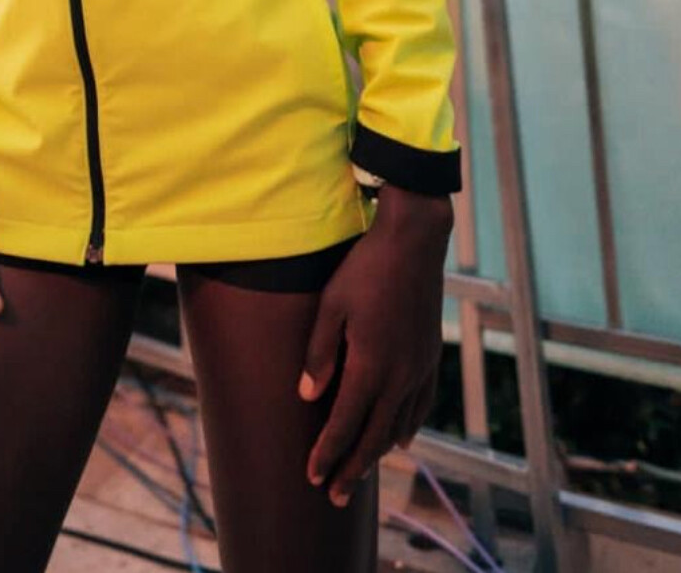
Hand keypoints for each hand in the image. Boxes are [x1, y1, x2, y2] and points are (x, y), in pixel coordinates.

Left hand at [299, 187, 451, 504]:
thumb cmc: (365, 268)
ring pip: (399, 424)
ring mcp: (420, 367)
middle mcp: (400, 375)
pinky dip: (408, 426)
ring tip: (362, 473)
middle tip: (335, 496)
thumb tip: (307, 397)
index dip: (328, 453)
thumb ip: (319, 353)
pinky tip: (400, 437)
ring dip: (379, 452)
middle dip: (353, 467)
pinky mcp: (430, 355)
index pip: (346, 423)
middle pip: (374, 436)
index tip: (312, 476)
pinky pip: (421, 404)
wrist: (415, 241)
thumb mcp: (331, 304)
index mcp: (371, 365)